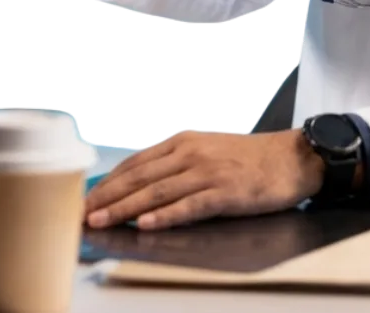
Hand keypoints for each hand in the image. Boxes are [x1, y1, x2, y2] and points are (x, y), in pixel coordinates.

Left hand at [83, 130, 326, 230]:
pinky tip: (148, 225)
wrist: (289, 159)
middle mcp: (191, 154)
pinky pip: (190, 206)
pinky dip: (166, 216)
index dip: (107, 183)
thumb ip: (175, 166)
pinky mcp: (226, 192)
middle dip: (106, 197)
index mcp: (183, 143)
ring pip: (158, 192)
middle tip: (80, 213)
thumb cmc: (246, 160)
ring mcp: (208, 173)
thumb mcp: (206, 152)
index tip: (83, 199)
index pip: (135, 164)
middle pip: (140, 178)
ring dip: (125, 208)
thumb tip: (138, 187)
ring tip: (101, 220)